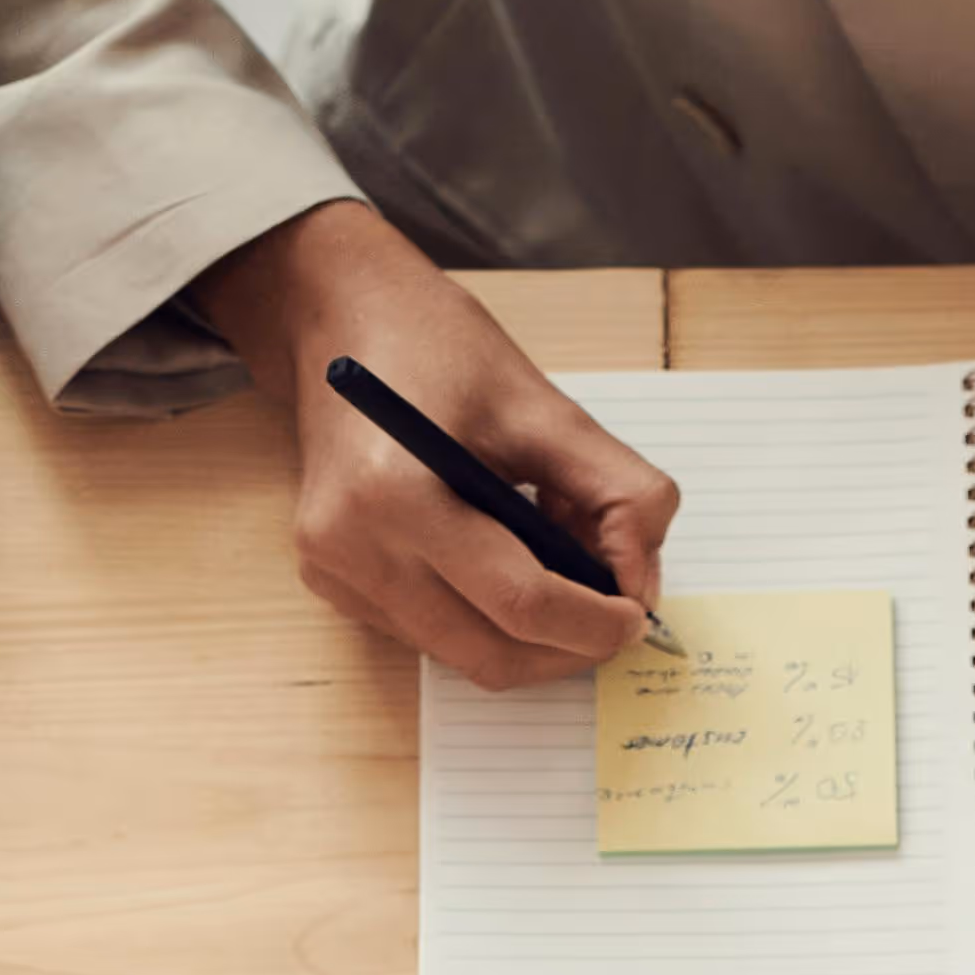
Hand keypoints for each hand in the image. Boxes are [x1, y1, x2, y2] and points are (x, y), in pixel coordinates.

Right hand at [193, 201, 675, 688]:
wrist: (339, 319)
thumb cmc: (436, 346)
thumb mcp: (545, 406)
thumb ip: (616, 491)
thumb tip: (640, 584)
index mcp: (397, 492)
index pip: (519, 600)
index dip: (593, 623)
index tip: (636, 616)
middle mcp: (350, 547)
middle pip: (491, 652)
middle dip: (567, 646)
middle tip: (613, 614)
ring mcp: (335, 573)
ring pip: (465, 655)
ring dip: (530, 633)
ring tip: (555, 562)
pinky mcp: (334, 585)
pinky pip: (434, 636)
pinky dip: (487, 618)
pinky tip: (503, 559)